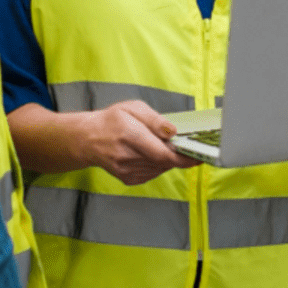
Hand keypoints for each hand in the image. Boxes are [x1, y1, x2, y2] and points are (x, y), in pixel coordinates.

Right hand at [78, 100, 199, 185]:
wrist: (88, 139)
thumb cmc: (112, 121)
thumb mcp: (133, 108)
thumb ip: (155, 119)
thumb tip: (172, 132)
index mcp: (128, 134)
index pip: (162, 153)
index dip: (183, 157)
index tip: (199, 156)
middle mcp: (127, 156)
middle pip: (164, 162)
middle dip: (179, 155)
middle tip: (188, 147)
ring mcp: (127, 171)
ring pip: (160, 168)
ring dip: (168, 159)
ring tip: (163, 146)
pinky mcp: (129, 179)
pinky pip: (153, 173)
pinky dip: (159, 164)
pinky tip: (151, 153)